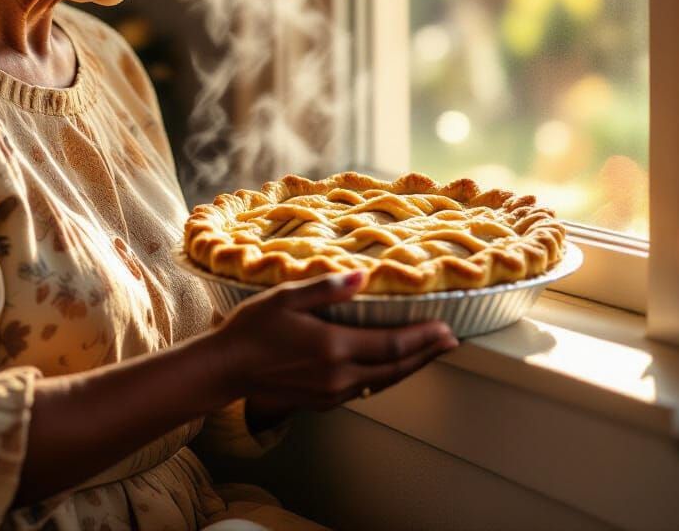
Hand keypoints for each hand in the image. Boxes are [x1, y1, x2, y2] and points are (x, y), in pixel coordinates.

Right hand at [217, 270, 458, 417]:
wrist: (226, 369)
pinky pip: (366, 390)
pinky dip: (386, 377)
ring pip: (384, 382)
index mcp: (333, 347)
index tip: (446, 327)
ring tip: (430, 353)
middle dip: (427, 354)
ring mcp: (332, 392)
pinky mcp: (324, 401)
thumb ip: (326, 288)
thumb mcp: (286, 297)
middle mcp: (339, 376)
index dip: (423, 338)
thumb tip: (362, 277)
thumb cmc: (252, 328)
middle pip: (396, 368)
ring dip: (410, 367)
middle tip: (451, 342)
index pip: (392, 345)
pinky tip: (390, 368)